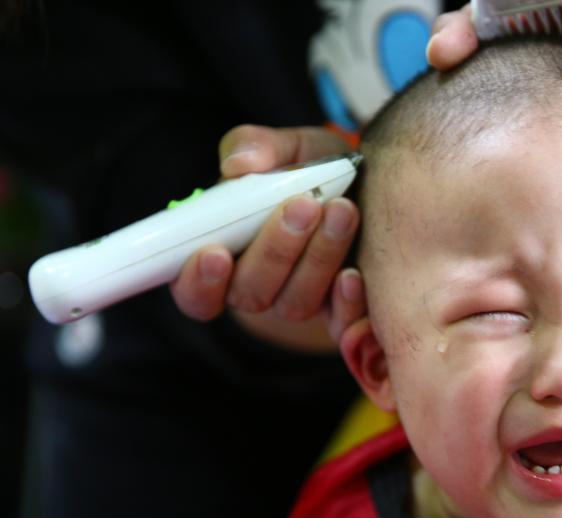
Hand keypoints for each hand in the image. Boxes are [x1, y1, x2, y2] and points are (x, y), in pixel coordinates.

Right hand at [171, 125, 358, 322]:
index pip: (193, 291)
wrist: (364, 190)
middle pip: (249, 293)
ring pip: (294, 302)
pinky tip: (355, 272)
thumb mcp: (286, 150)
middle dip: (275, 250)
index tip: (214, 252)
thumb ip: (256, 147)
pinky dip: (347, 301)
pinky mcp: (336, 311)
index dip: (198, 281)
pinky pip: (339, 322)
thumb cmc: (309, 172)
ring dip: (317, 258)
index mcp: (218, 255)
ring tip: (341, 209)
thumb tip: (238, 163)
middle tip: (302, 205)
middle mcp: (253, 287)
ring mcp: (294, 301)